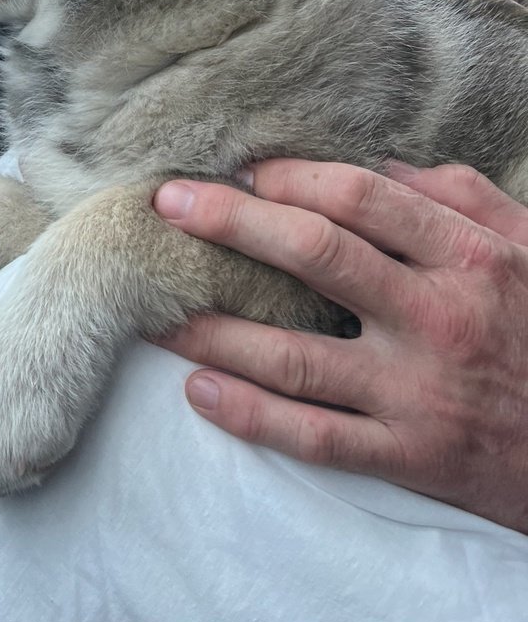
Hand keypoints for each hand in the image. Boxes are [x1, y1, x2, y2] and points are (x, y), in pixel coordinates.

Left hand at [153, 160, 527, 533]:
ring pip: (298, 355)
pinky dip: (253, 417)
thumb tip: (382, 164)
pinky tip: (200, 393)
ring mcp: (420, 392)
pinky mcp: (413, 456)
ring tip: (155, 312)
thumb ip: (459, 196)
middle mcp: (437, 317)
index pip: (358, 198)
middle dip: (230, 223)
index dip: (288, 176)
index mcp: (465, 255)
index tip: (236, 169)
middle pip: (315, 255)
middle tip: (166, 206)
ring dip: (216, 331)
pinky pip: (319, 437)